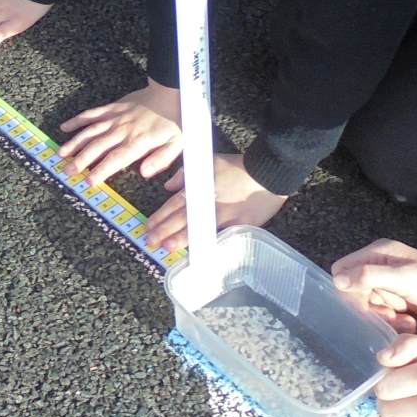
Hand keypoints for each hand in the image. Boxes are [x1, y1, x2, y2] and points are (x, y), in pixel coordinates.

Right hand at [58, 82, 183, 186]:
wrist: (172, 91)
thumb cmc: (176, 121)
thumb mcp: (178, 144)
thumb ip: (162, 159)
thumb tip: (145, 173)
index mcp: (139, 141)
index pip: (116, 159)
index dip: (101, 170)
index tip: (88, 181)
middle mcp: (123, 129)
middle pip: (98, 146)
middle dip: (81, 160)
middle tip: (67, 171)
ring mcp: (116, 117)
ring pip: (90, 131)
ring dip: (74, 143)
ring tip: (61, 154)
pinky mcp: (113, 107)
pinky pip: (92, 113)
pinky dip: (77, 120)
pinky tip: (64, 127)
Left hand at [143, 153, 287, 253]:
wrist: (269, 172)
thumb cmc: (238, 167)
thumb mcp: (209, 162)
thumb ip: (185, 174)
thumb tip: (168, 186)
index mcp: (200, 187)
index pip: (174, 204)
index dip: (160, 216)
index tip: (148, 227)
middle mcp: (209, 201)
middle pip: (182, 218)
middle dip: (164, 230)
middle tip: (151, 241)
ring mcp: (225, 214)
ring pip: (199, 228)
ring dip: (182, 238)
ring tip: (168, 247)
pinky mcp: (241, 224)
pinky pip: (223, 236)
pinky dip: (212, 244)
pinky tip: (201, 253)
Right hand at [331, 240, 416, 333]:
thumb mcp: (405, 279)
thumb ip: (370, 276)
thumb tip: (336, 280)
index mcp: (379, 253)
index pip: (344, 270)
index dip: (347, 290)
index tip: (363, 307)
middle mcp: (382, 267)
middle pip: (355, 291)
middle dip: (368, 308)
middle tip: (388, 317)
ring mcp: (393, 285)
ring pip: (370, 305)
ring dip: (383, 317)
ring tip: (404, 322)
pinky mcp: (403, 301)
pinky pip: (385, 314)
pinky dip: (394, 322)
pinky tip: (410, 324)